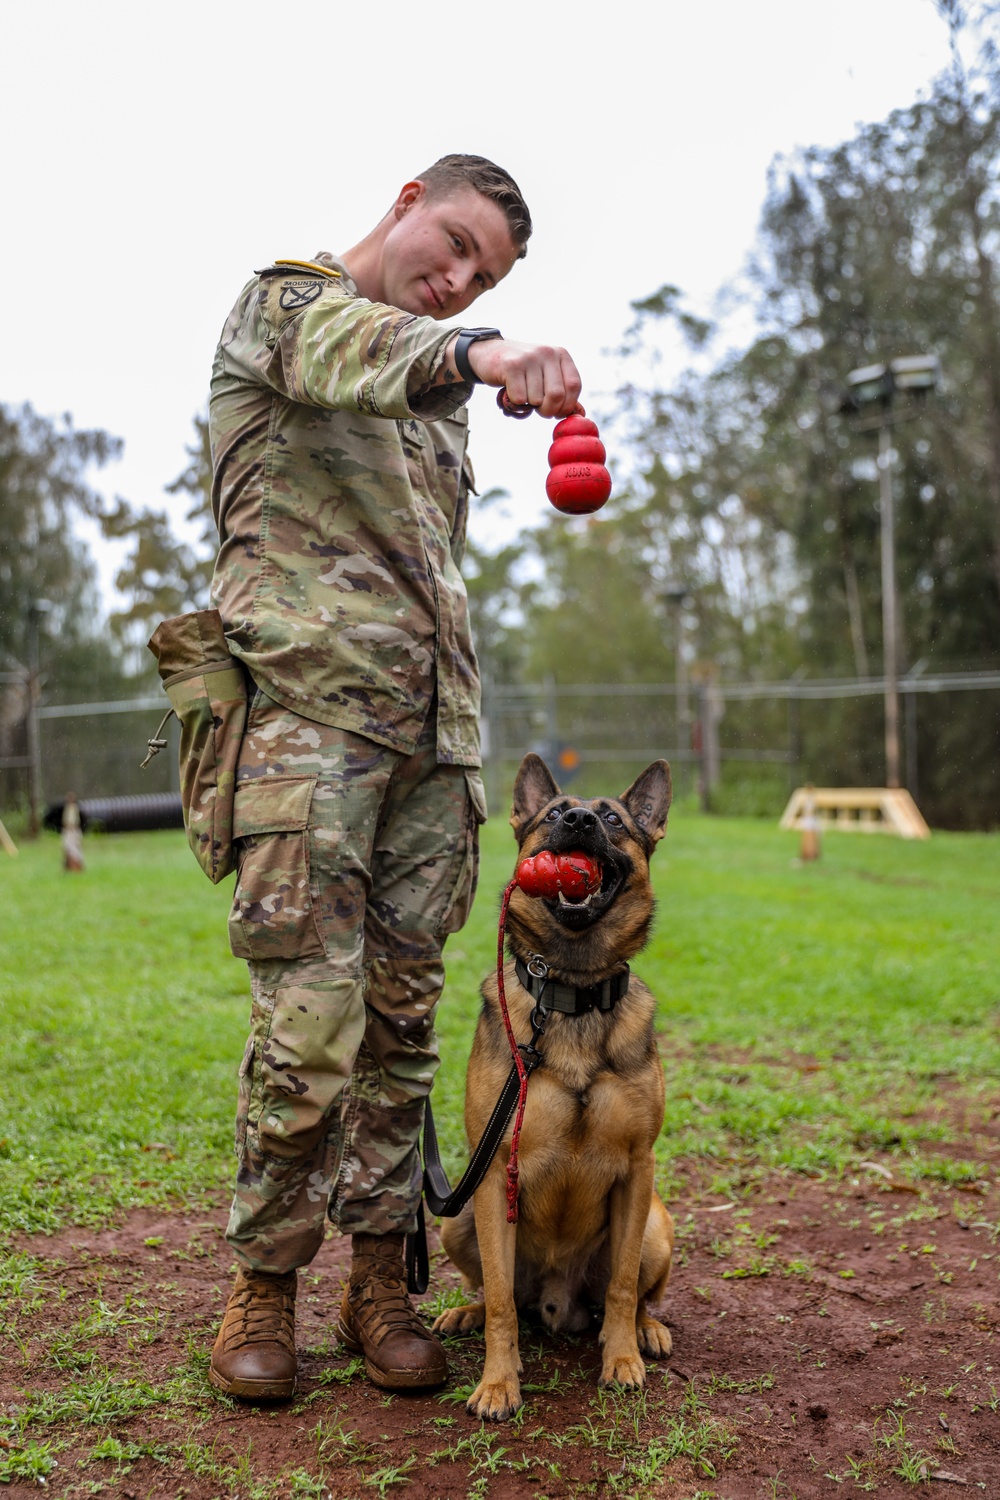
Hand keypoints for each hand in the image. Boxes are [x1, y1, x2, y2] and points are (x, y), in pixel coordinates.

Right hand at [459, 336, 582, 418]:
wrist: (491, 353)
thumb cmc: (523, 371)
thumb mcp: (546, 375)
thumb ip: (563, 393)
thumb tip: (580, 415)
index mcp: (561, 355)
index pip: (574, 386)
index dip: (567, 405)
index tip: (557, 412)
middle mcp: (547, 353)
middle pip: (556, 396)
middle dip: (548, 410)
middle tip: (539, 409)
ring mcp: (529, 358)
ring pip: (536, 400)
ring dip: (528, 405)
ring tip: (522, 393)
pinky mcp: (511, 366)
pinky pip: (519, 398)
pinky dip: (515, 402)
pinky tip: (510, 390)